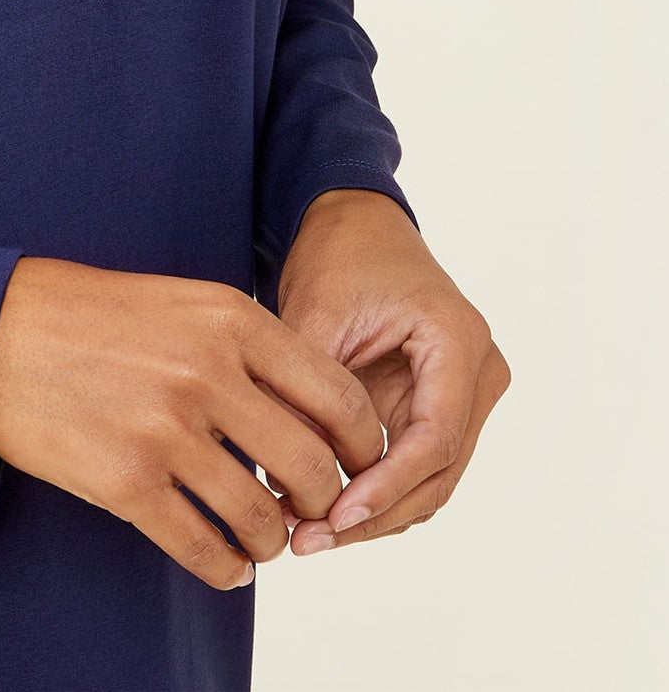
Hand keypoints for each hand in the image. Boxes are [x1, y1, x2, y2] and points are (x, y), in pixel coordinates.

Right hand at [0, 256, 386, 591]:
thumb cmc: (87, 314)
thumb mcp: (180, 302)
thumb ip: (248, 347)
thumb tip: (314, 415)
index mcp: (228, 318)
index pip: (339, 396)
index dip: (364, 445)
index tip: (357, 466)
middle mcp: (205, 371)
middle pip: (312, 466)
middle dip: (322, 502)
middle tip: (309, 510)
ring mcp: (164, 430)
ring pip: (263, 517)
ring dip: (274, 540)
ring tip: (264, 537)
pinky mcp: (124, 481)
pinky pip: (204, 548)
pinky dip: (228, 568)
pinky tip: (227, 564)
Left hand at [270, 188, 510, 553]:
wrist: (355, 223)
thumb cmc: (340, 253)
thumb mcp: (316, 312)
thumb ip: (308, 388)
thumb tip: (285, 474)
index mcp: (458, 341)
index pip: (434, 438)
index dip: (386, 487)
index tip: (334, 517)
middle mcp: (478, 373)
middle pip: (438, 471)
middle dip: (375, 514)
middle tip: (310, 540)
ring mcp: (466, 394)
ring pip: (429, 479)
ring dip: (374, 513)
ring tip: (306, 533)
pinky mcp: (439, 407)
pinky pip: (414, 464)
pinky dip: (374, 491)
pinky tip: (321, 510)